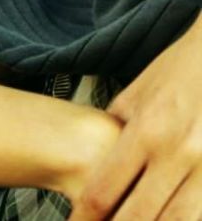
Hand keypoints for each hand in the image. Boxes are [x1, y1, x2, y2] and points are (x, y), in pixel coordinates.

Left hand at [69, 16, 201, 219]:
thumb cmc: (178, 70)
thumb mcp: (139, 92)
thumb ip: (117, 126)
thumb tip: (100, 158)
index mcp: (145, 130)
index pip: (106, 188)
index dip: (86, 217)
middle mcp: (176, 153)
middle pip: (139, 216)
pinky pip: (201, 211)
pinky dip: (182, 219)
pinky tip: (166, 219)